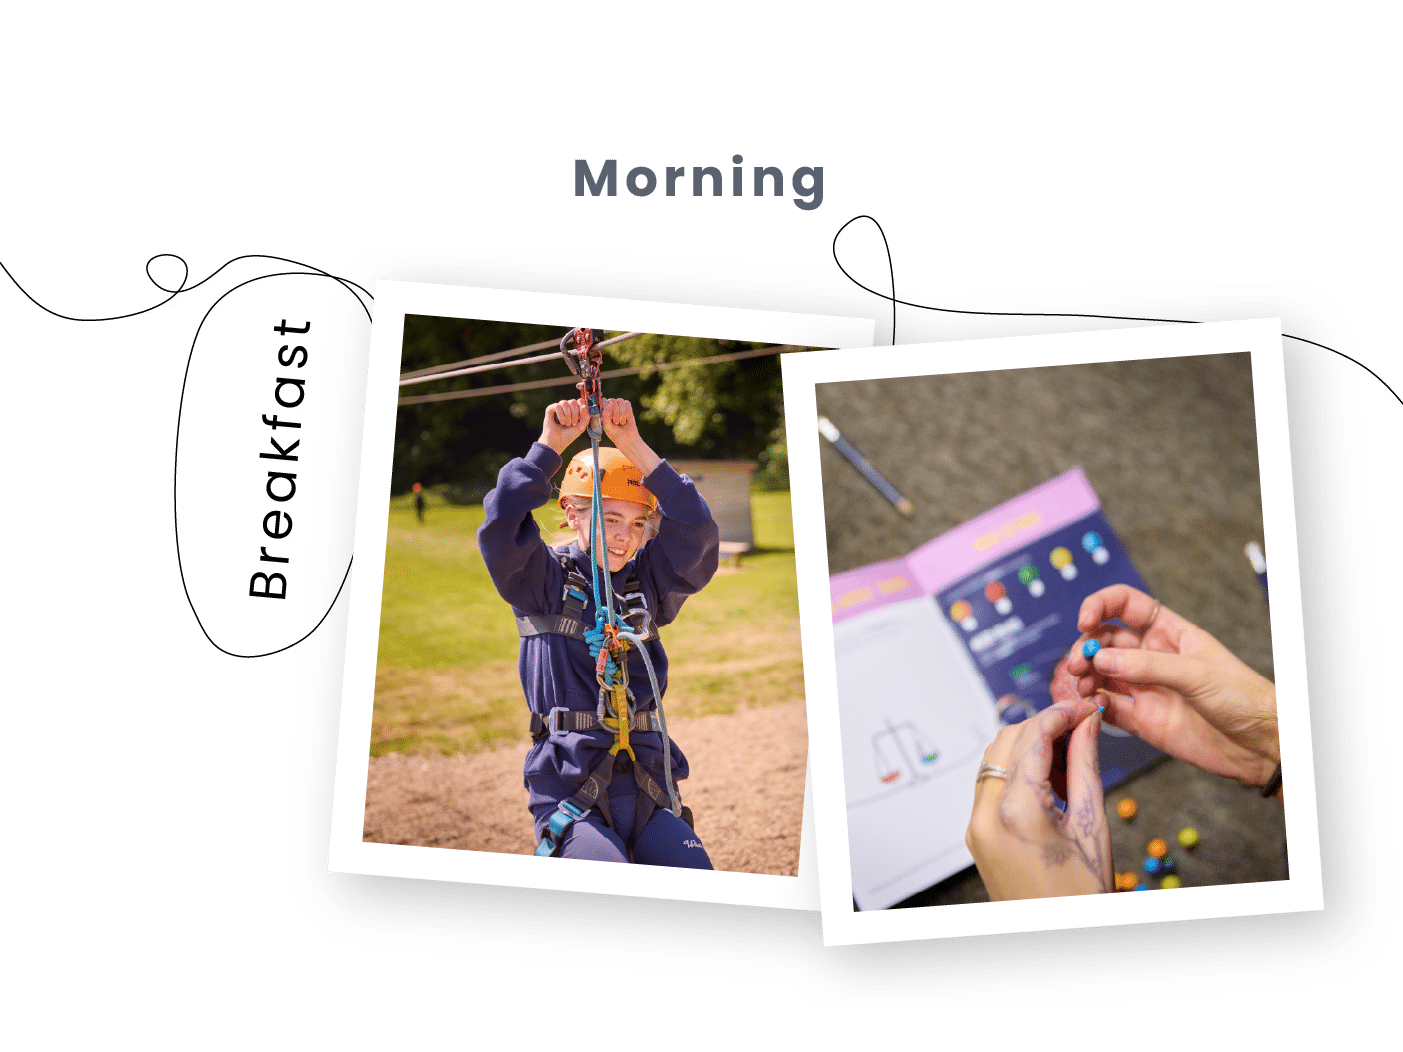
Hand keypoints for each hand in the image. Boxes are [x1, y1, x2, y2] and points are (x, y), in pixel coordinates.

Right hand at [539, 398, 588, 452]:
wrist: (557, 442)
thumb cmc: (569, 435)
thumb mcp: (581, 427)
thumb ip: (586, 417)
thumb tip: (584, 406)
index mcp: (575, 410)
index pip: (580, 401)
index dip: (581, 408)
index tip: (580, 418)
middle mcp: (566, 407)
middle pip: (573, 401)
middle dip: (574, 414)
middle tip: (572, 424)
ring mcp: (558, 408)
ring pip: (564, 403)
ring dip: (567, 415)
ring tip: (566, 424)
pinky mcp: (550, 409)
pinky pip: (557, 406)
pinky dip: (560, 415)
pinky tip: (561, 422)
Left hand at [598, 398, 660, 475]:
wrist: (626, 439)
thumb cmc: (614, 433)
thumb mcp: (606, 426)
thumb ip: (606, 415)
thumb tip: (610, 403)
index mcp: (603, 410)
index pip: (603, 401)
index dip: (606, 408)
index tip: (609, 418)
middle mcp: (610, 406)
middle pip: (612, 400)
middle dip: (615, 413)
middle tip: (616, 422)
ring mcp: (619, 406)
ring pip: (620, 401)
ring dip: (621, 413)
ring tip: (620, 422)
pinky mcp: (627, 407)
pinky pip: (627, 403)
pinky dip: (627, 412)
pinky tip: (626, 419)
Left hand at [966, 696, 1110, 900]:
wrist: (1057, 935)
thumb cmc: (1082, 894)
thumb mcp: (1093, 825)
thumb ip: (1086, 765)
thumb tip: (1088, 723)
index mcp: (1016, 812)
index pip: (1032, 738)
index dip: (1061, 714)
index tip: (1085, 706)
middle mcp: (985, 815)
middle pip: (1007, 740)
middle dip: (1044, 725)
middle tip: (1081, 727)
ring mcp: (975, 825)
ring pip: (995, 758)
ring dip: (1029, 745)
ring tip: (1071, 754)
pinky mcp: (976, 833)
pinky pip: (991, 783)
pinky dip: (1017, 769)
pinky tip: (1051, 776)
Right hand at [1065, 585, 1278, 792]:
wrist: (1261, 744)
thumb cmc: (1243, 697)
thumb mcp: (1197, 673)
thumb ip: (1148, 666)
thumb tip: (1103, 657)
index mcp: (1168, 633)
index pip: (1125, 605)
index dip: (1100, 606)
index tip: (1084, 620)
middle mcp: (1151, 657)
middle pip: (1105, 641)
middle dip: (1087, 648)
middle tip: (1080, 664)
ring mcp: (1144, 688)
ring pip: (1101, 673)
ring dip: (1084, 676)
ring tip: (1082, 686)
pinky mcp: (1141, 719)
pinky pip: (1108, 707)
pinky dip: (1093, 705)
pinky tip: (1092, 706)